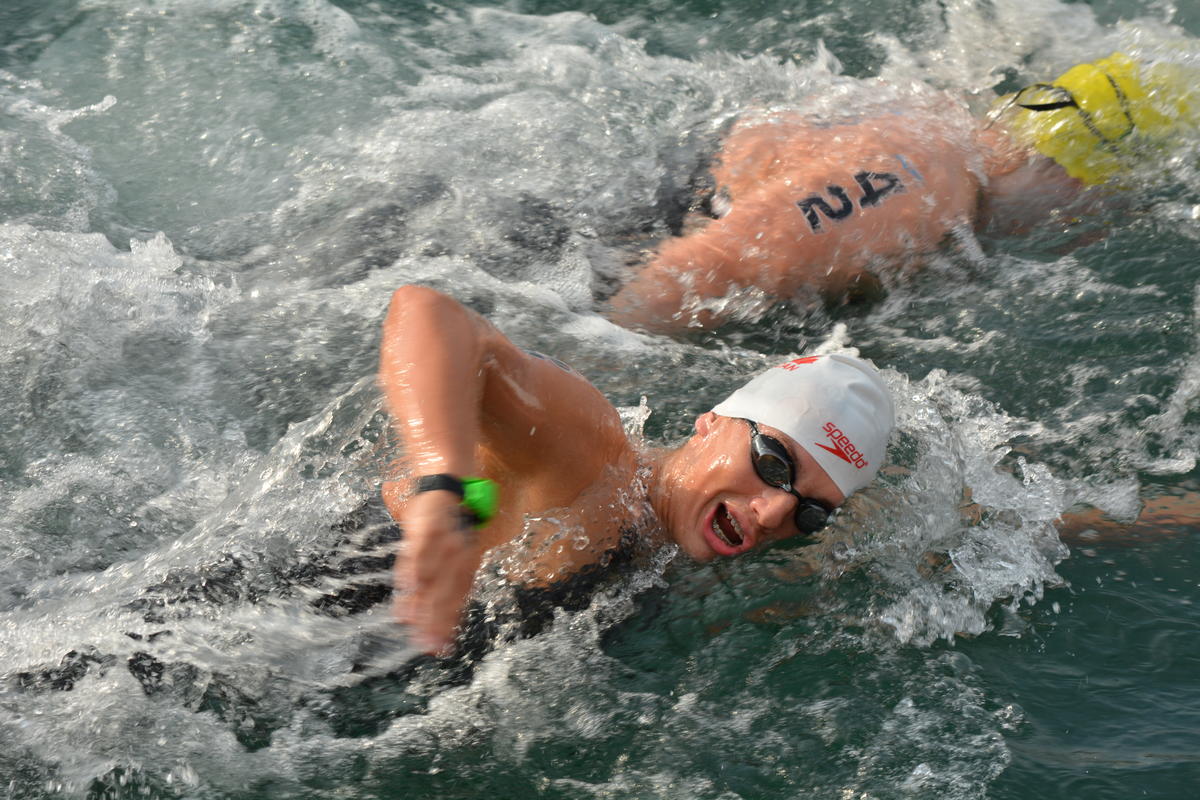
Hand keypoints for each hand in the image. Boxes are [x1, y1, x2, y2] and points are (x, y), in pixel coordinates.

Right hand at [392, 489, 481, 654]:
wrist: (449, 488)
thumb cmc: (450, 529)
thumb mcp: (455, 557)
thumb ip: (444, 587)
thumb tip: (425, 620)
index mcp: (467, 567)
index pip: (457, 602)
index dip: (447, 627)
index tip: (439, 649)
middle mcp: (459, 559)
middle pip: (445, 596)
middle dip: (435, 624)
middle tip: (425, 646)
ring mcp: (444, 545)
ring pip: (432, 579)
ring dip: (422, 603)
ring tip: (412, 626)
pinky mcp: (427, 530)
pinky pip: (419, 553)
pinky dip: (413, 570)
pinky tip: (406, 588)